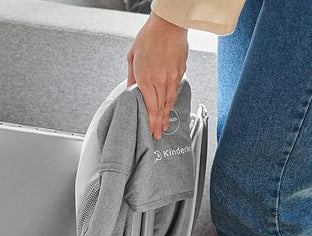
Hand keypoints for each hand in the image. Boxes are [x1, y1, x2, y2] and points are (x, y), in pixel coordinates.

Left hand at [127, 12, 188, 139]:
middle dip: (159, 124)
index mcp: (146, 78)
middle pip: (160, 108)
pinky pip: (175, 91)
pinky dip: (172, 102)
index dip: (150, 122)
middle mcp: (161, 80)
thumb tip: (131, 90)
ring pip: (169, 102)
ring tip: (164, 126)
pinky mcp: (180, 72)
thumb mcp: (132, 57)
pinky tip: (169, 108)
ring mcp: (172, 77)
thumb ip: (131, 77)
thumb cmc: (149, 37)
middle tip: (158, 134)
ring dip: (166, 116)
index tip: (150, 131)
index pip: (150, 107)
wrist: (169, 25)